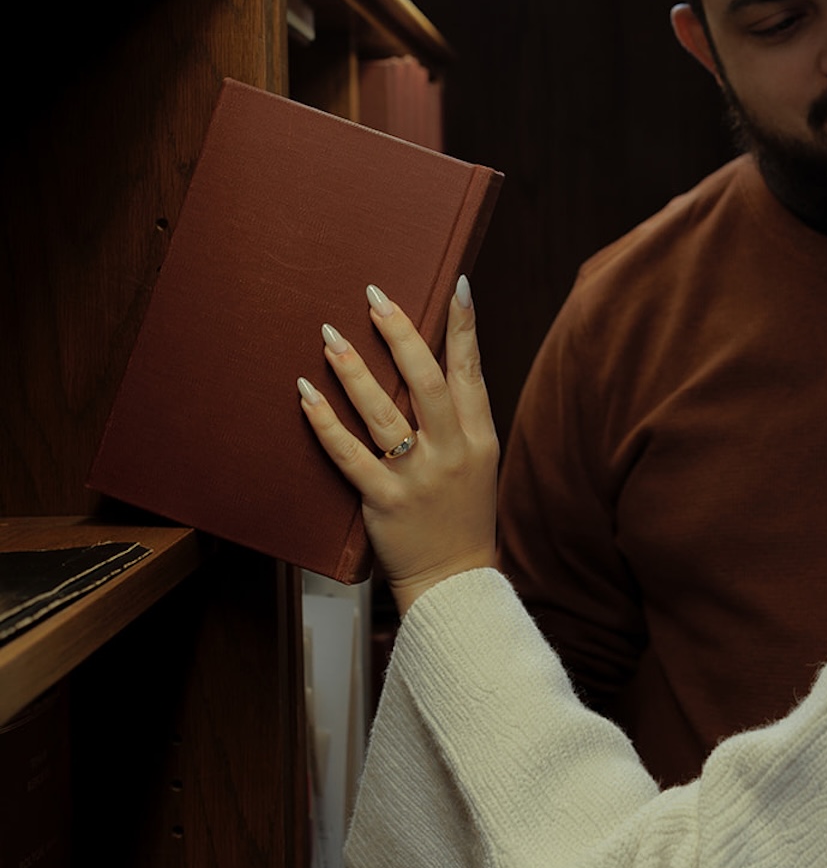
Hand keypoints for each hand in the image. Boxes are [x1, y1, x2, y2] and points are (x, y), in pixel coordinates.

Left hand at [297, 279, 497, 612]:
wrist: (454, 582)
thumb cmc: (461, 516)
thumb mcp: (479, 463)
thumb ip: (460, 419)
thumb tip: (432, 363)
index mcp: (478, 438)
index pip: (471, 371)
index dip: (465, 327)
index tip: (456, 285)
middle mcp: (452, 452)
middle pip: (426, 381)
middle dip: (400, 333)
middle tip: (374, 297)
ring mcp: (418, 478)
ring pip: (383, 413)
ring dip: (354, 370)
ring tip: (331, 336)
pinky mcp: (384, 502)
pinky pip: (348, 455)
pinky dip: (324, 422)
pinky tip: (306, 393)